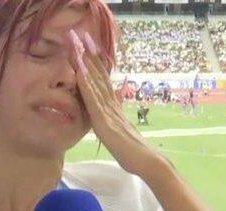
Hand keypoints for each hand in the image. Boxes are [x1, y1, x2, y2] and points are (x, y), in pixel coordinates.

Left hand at [66, 29, 165, 176]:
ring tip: (78, 44)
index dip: (95, 62)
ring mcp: (108, 111)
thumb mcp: (121, 127)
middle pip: (99, 75)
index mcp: (113, 106)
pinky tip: (79, 70)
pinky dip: (86, 83)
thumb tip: (116, 99)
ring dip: (86, 62)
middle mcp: (111, 104)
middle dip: (89, 54)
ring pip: (95, 82)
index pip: (103, 80)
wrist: (146, 161)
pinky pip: (93, 99)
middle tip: (82, 34)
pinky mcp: (104, 121)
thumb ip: (117, 113)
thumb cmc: (134, 151)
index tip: (88, 44)